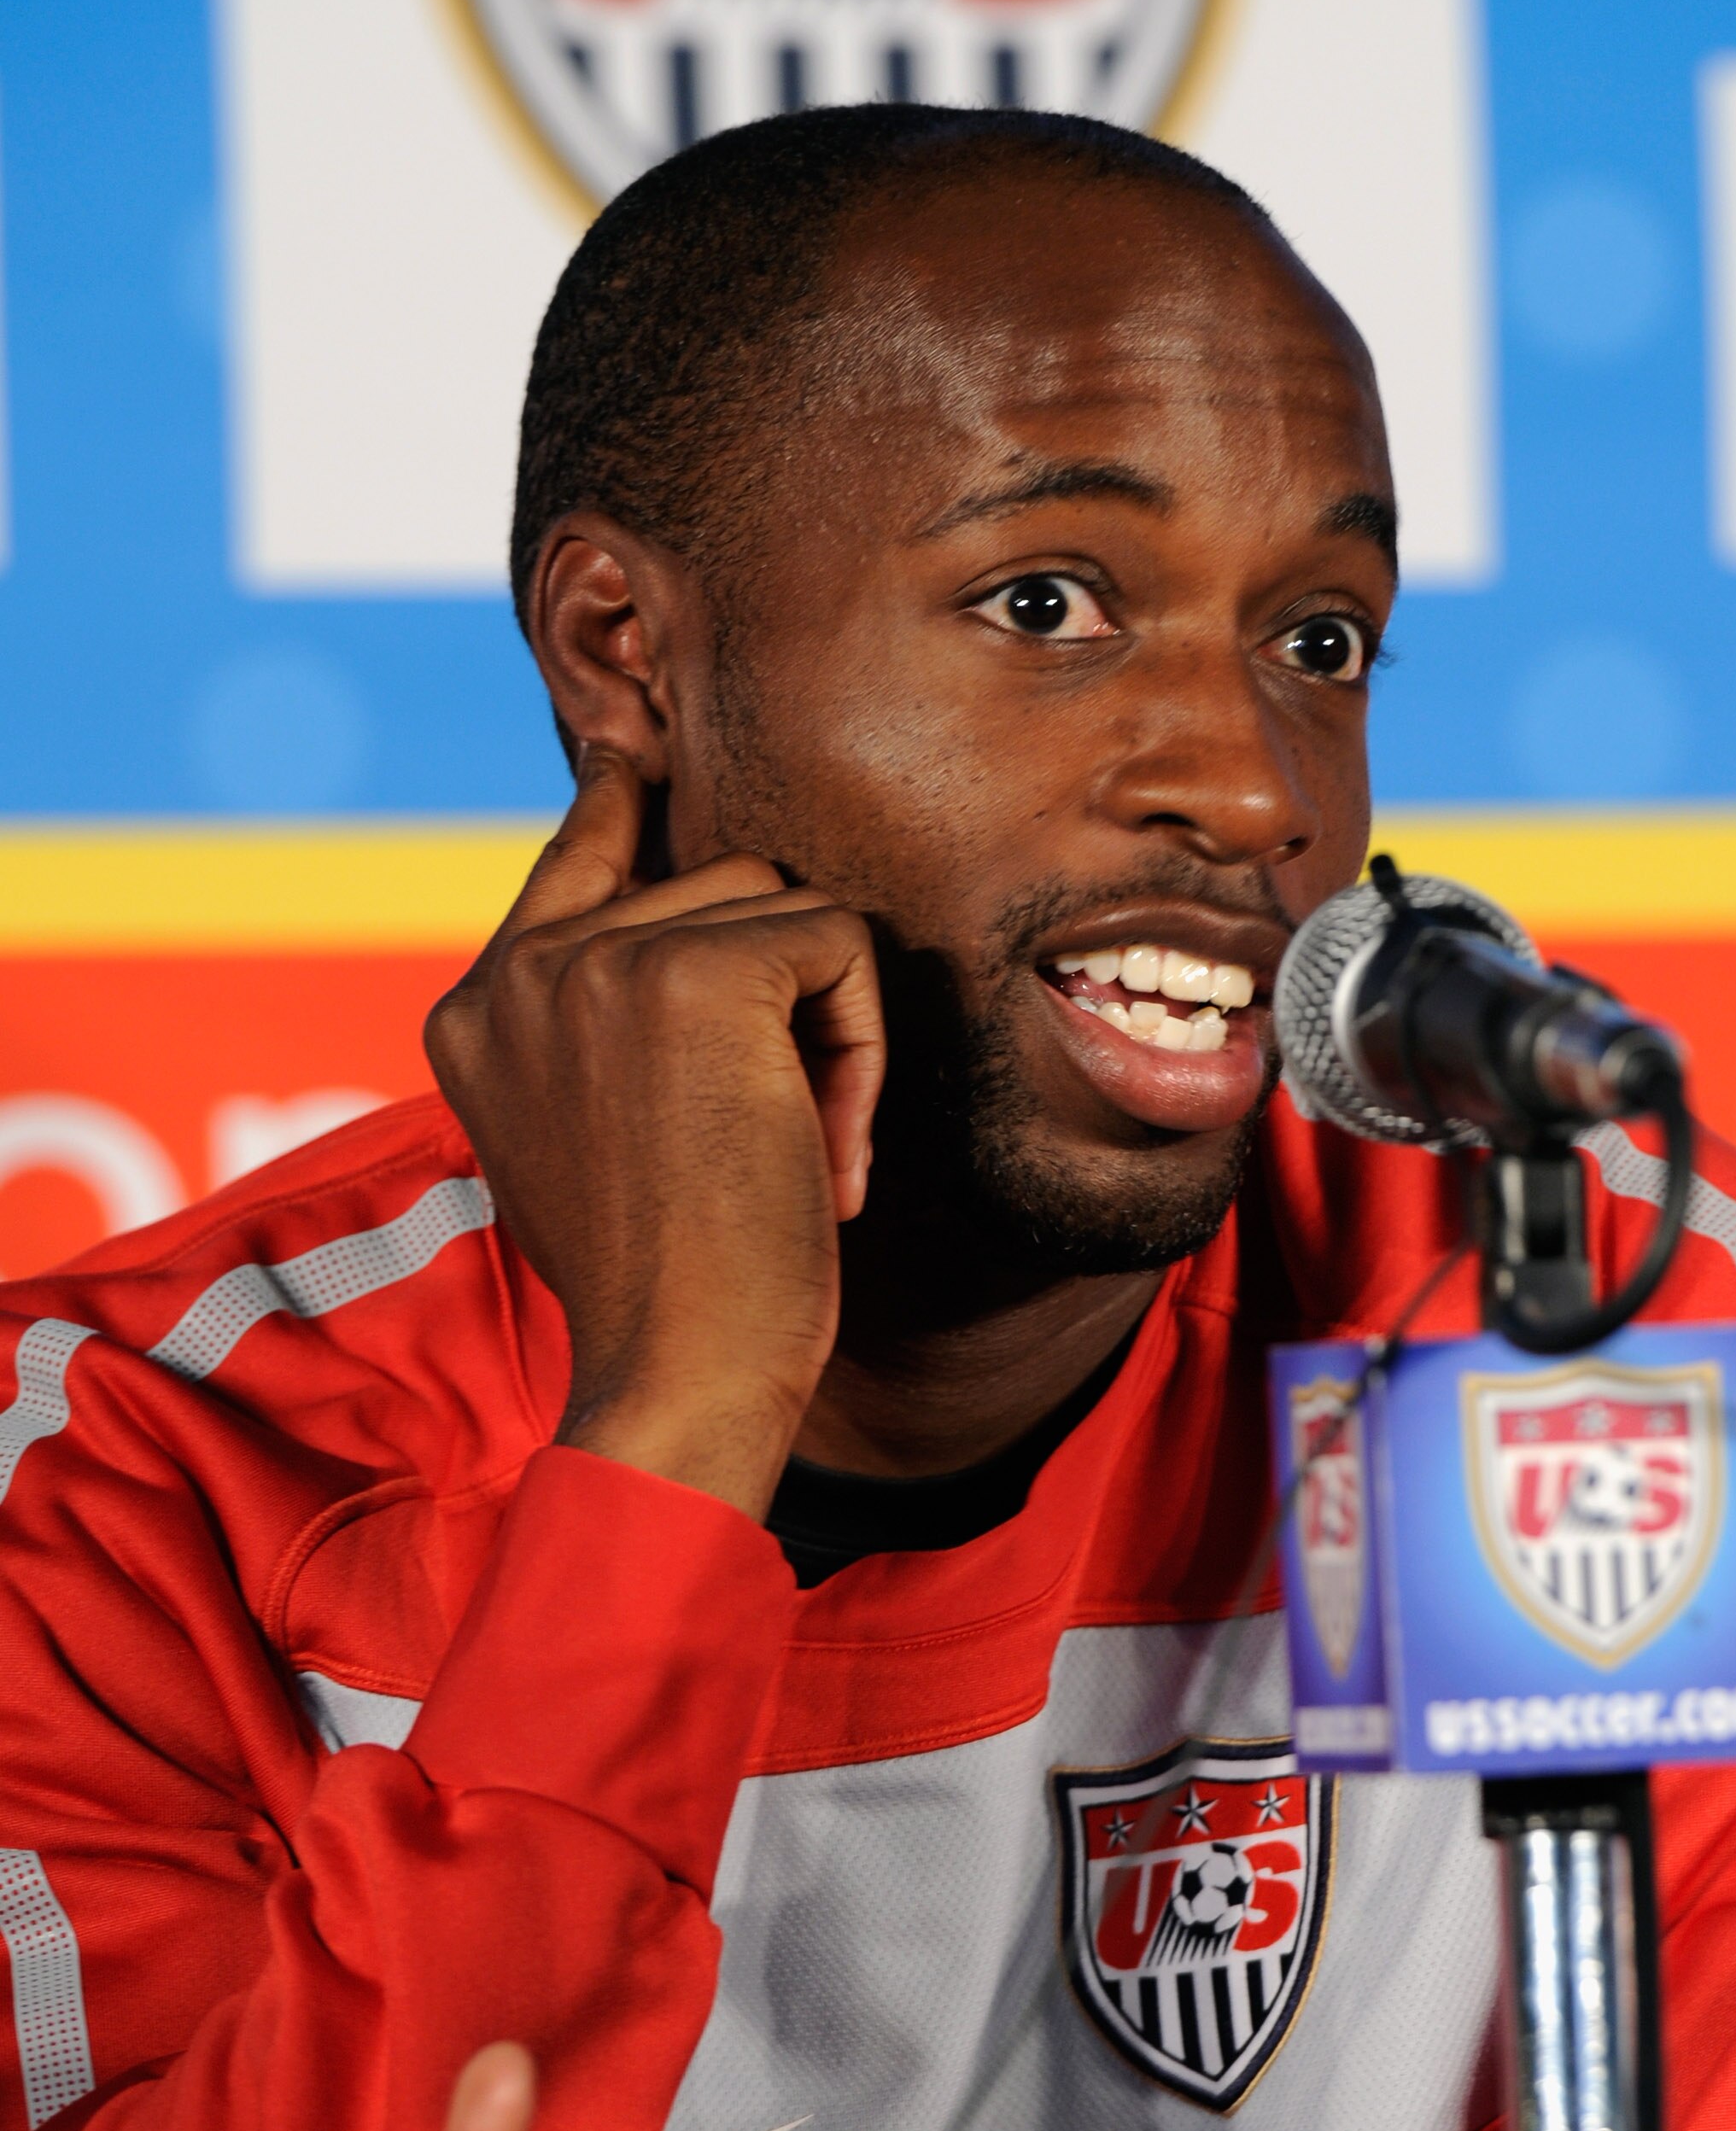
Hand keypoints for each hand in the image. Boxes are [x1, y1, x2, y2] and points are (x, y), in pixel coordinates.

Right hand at [425, 749, 886, 1514]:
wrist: (676, 1375)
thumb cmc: (662, 1288)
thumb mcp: (591, 1137)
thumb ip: (601, 1024)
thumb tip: (680, 904)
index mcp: (477, 1012)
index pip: (569, 855)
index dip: (620, 800)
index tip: (635, 755)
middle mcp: (521, 972)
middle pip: (707, 882)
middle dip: (776, 997)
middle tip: (780, 1143)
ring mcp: (597, 962)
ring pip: (779, 905)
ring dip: (825, 1026)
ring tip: (797, 1154)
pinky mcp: (696, 973)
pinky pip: (835, 942)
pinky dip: (862, 1045)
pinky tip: (825, 1153)